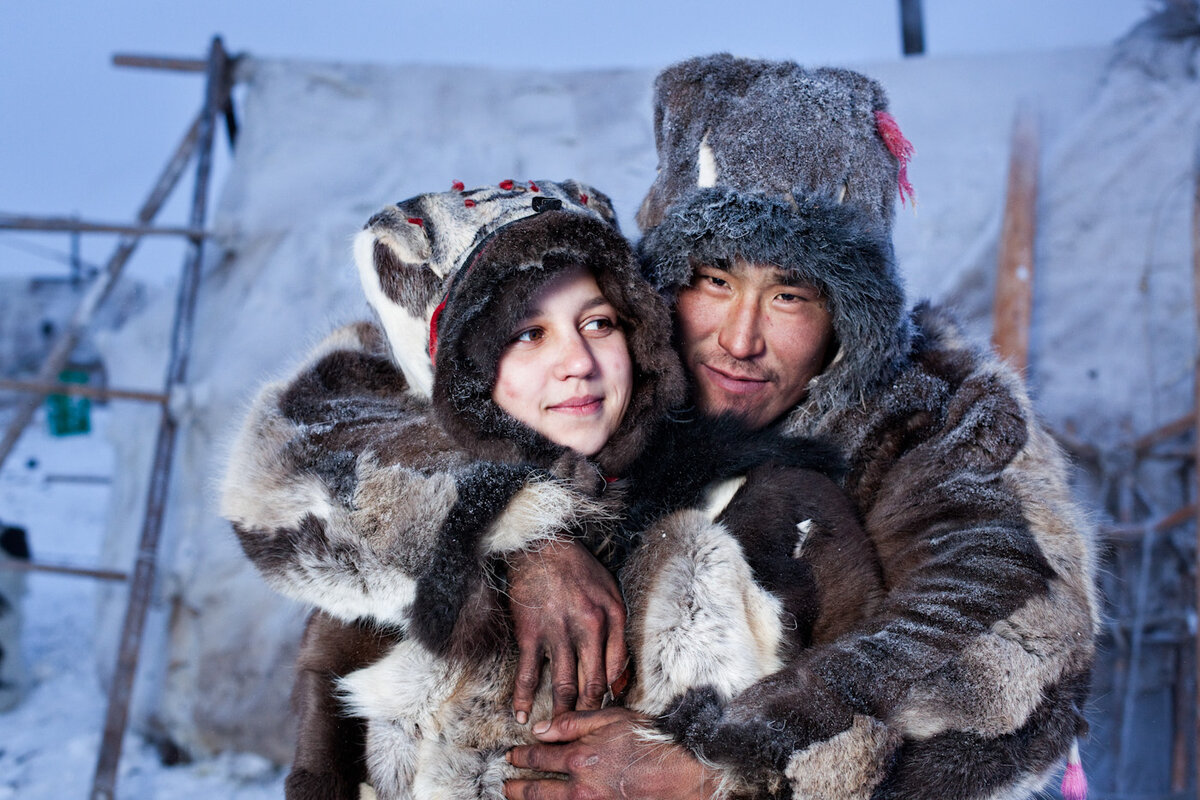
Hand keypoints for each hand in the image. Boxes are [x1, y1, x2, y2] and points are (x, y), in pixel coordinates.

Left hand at [504, 708, 719, 799]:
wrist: (682, 774)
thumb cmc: (649, 742)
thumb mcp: (611, 719)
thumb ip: (573, 722)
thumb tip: (540, 728)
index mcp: (580, 758)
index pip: (539, 758)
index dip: (521, 757)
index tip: (511, 756)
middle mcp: (581, 788)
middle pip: (538, 791)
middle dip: (517, 787)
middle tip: (505, 784)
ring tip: (517, 798)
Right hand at [508, 540, 626, 722]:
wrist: (541, 546)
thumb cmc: (579, 569)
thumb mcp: (611, 594)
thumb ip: (619, 634)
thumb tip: (620, 678)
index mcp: (610, 618)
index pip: (616, 670)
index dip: (611, 696)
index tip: (605, 711)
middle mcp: (587, 627)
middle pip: (592, 683)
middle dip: (589, 712)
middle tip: (584, 732)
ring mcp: (558, 632)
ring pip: (564, 684)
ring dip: (561, 712)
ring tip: (557, 732)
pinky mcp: (530, 633)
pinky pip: (529, 672)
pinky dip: (524, 697)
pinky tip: (522, 713)